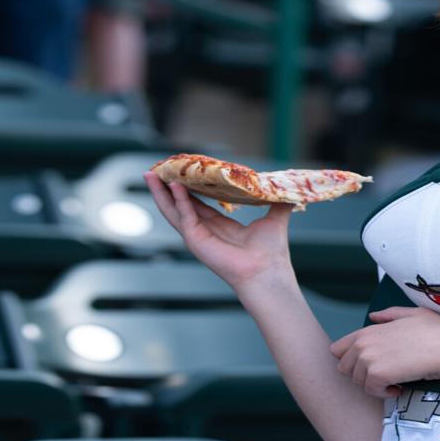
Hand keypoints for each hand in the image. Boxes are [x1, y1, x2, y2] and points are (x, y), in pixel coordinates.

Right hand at [144, 171, 293, 287]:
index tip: (180, 172)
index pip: (198, 204)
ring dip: (160, 193)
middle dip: (166, 188)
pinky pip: (183, 216)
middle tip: (155, 169)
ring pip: (172, 211)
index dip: (188, 189)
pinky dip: (178, 200)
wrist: (267, 271)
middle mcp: (206, 231)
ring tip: (149, 175)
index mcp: (220, 227)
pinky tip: (174, 185)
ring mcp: (198, 237)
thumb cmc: (271, 252)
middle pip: (179, 205)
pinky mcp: (196, 241)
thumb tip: (290, 191)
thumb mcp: (274, 220)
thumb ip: (278, 203)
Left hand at [330, 306, 439, 396]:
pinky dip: (385, 393)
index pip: (338, 349)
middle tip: (386, 375)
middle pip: (344, 369)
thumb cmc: (438, 332)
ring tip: (396, 380)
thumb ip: (389, 314)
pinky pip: (372, 391)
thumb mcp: (413, 314)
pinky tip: (400, 387)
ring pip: (358, 382)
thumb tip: (373, 316)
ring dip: (376, 384)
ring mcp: (368, 359)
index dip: (352, 361)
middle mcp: (363, 344)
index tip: (373, 365)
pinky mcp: (376, 374)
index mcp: (368, 330)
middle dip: (363, 374)